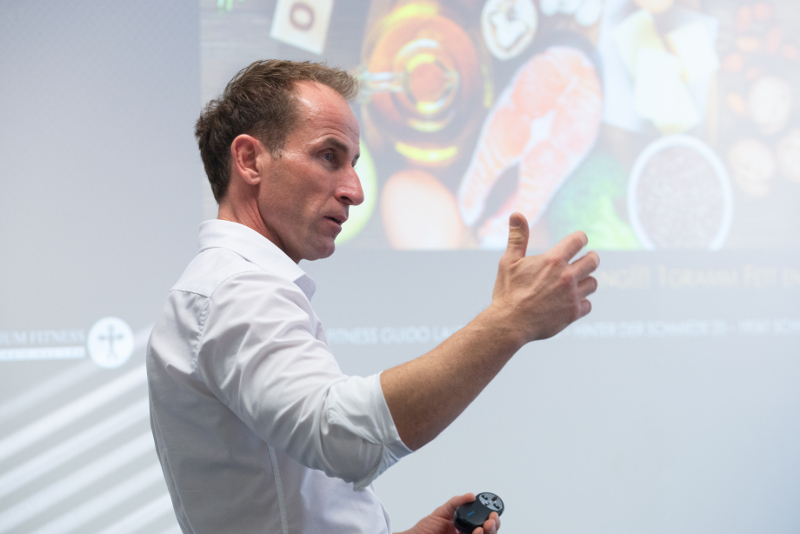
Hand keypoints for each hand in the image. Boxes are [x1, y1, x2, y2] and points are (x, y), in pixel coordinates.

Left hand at [396, 493, 499, 533]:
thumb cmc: (426, 527)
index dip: (491, 518)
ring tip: (486, 525)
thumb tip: (471, 495)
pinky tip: (477, 532)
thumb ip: (456, 502)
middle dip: (493, 525)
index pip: (484, 522)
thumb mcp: (442, 510)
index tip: (493, 513)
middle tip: (491, 519)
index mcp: (465, 526)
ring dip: (489, 532)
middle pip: (488, 531)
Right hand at [491, 212, 598, 342]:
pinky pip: (588, 304)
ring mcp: (572, 296)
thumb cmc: (508, 291)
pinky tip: (572, 302)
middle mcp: (567, 276)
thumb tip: (516, 214)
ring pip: (593, 283)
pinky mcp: (574, 313)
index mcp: (553, 260)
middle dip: (591, 258)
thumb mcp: (509, 261)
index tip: (579, 240)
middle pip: (593, 261)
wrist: (510, 323)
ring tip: (578, 282)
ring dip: (587, 281)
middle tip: (587, 259)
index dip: (580, 238)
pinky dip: (582, 302)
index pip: (578, 240)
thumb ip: (517, 237)